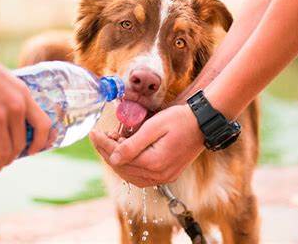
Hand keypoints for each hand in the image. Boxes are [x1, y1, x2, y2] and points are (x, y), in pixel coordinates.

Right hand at [0, 45, 51, 180]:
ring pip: (2, 153)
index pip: (44, 126)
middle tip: (1, 163)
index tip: (32, 153)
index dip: (41, 143)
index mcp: (24, 97)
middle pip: (20, 145)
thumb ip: (12, 100)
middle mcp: (15, 108)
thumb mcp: (7, 82)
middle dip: (11, 159)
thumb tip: (11, 119)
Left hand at [90, 104, 204, 186]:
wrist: (203, 123)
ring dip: (117, 160)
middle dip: (107, 152)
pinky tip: (124, 154)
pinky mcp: (167, 175)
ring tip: (111, 143)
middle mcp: (159, 175)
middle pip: (122, 168)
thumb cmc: (180, 119)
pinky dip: (129, 166)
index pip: (119, 157)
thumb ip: (133, 144)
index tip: (93, 132)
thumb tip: (113, 158)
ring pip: (130, 175)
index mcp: (154, 163)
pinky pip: (141, 176)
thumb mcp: (154, 126)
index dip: (103, 145)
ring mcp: (164, 177)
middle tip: (99, 136)